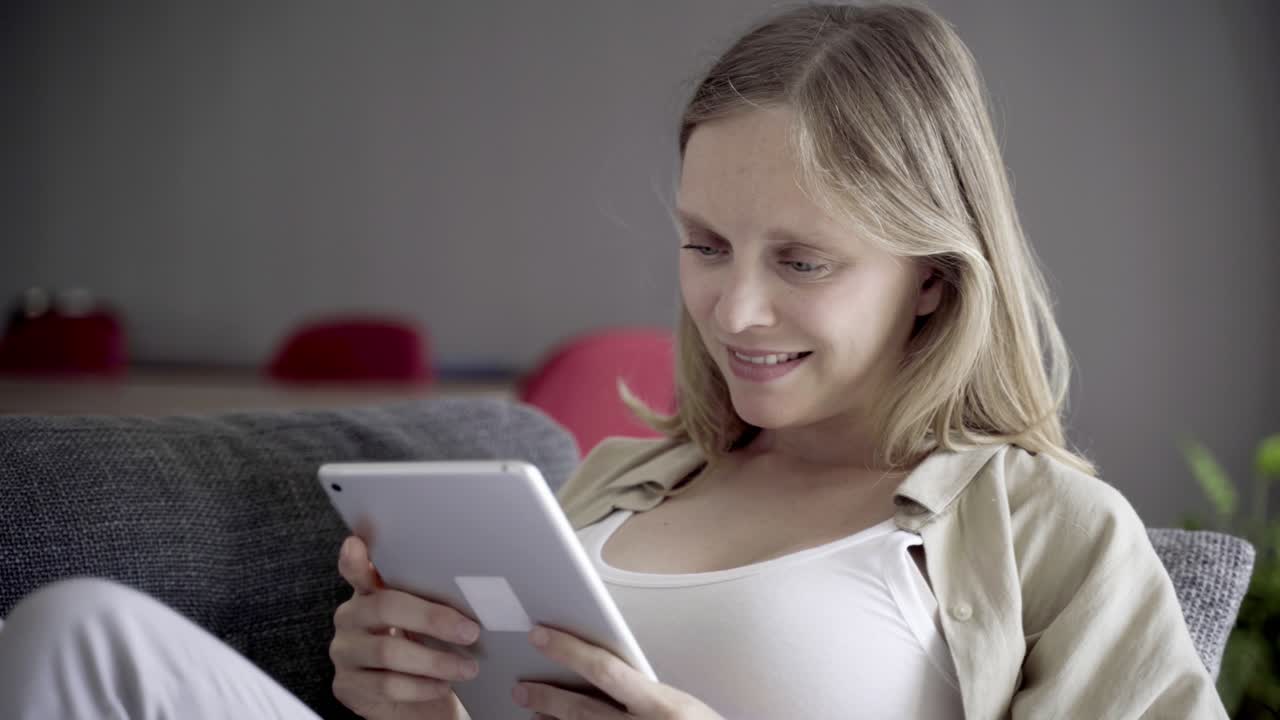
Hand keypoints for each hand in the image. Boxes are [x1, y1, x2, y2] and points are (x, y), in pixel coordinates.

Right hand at [330, 535, 480, 719]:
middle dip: (433, 619)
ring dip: (436, 661)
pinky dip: (422, 687)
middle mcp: (350, 617)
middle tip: (469, 631)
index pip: (355, 570)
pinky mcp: (346, 685)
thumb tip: (471, 586)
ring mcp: (345, 651)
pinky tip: (442, 685)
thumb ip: (432, 598)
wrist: (413, 702)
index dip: (355, 560)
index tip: (356, 545)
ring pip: (388, 651)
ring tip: (467, 667)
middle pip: (386, 607)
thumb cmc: (423, 649)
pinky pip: (387, 685)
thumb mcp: (427, 620)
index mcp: (368, 593)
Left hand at [512, 625, 724, 719]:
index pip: (605, 669)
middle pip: (582, 710)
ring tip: (531, 711)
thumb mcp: (682, 707)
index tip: (540, 636)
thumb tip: (597, 671)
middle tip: (521, 688)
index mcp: (663, 706)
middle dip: (547, 697)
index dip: (568, 650)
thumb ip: (644, 692)